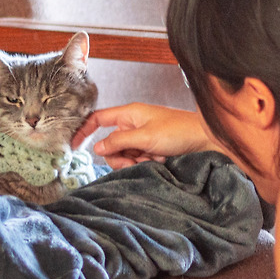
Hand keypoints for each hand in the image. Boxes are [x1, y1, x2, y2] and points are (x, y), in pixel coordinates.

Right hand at [72, 103, 212, 167]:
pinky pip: (137, 161)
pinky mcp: (151, 151)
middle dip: (119, 157)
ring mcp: (143, 139)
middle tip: (134, 162)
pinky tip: (160, 162)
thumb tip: (97, 148)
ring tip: (152, 161)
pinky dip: (145, 164)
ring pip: (124, 156)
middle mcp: (134, 125)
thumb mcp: (145, 137)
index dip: (84, 131)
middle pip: (110, 144)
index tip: (73, 146)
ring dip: (134, 162)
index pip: (98, 119)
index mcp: (130, 114)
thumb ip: (119, 141)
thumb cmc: (179, 131)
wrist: (206, 141)